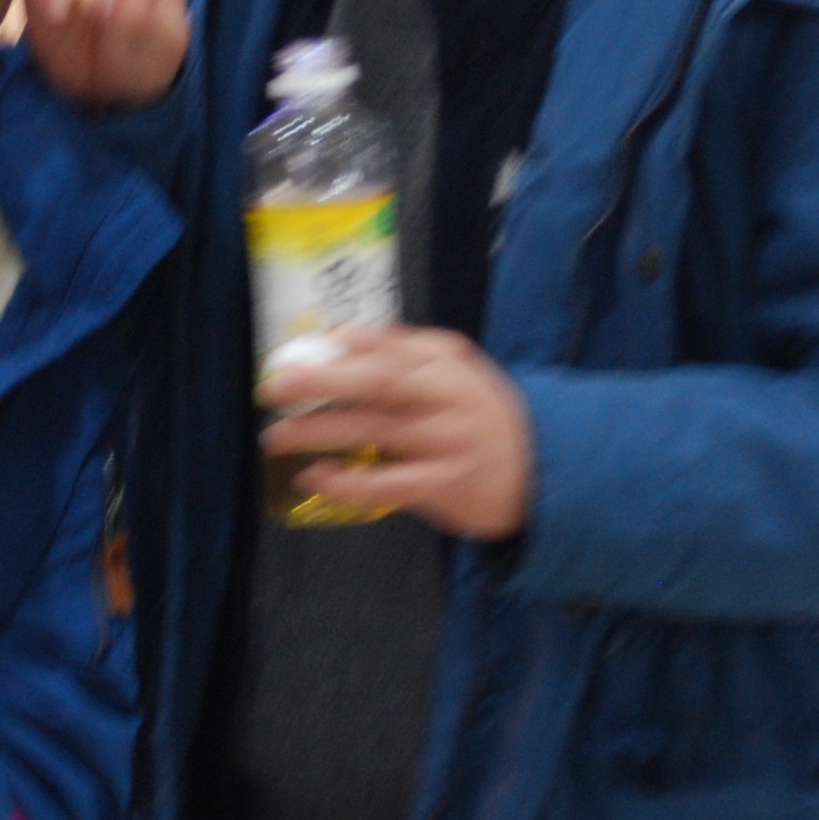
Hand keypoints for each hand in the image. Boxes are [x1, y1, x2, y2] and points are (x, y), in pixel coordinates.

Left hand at [259, 323, 535, 540]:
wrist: (544, 469)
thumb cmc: (480, 417)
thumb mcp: (452, 373)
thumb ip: (401, 353)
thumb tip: (335, 335)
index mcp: (445, 360)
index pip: (384, 344)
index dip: (334, 346)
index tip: (292, 352)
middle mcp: (447, 394)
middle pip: (377, 379)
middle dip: (320, 379)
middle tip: (273, 387)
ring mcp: (449, 439)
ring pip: (375, 428)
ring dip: (320, 431)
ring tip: (277, 437)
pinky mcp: (447, 484)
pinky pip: (387, 483)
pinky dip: (347, 481)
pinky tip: (317, 477)